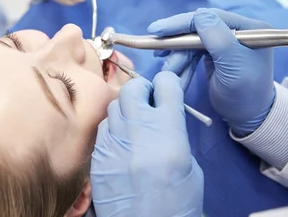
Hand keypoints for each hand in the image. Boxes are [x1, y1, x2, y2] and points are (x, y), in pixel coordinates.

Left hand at [91, 72, 202, 216]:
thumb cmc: (176, 204)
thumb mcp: (188, 165)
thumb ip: (174, 133)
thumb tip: (163, 117)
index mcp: (168, 131)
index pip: (165, 85)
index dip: (168, 83)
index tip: (168, 87)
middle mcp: (138, 130)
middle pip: (133, 88)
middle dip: (143, 90)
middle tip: (149, 101)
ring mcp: (114, 142)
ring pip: (114, 106)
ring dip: (126, 109)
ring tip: (134, 124)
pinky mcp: (98, 156)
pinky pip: (104, 129)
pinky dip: (113, 129)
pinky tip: (121, 143)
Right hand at [148, 8, 274, 136]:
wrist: (249, 118)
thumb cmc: (246, 94)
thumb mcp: (234, 65)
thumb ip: (218, 37)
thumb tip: (199, 14)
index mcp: (249, 28)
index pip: (210, 17)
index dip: (182, 22)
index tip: (157, 30)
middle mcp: (238, 30)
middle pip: (199, 28)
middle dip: (177, 43)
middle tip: (156, 51)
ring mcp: (225, 41)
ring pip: (192, 42)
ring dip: (178, 57)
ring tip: (168, 72)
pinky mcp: (215, 53)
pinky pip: (192, 52)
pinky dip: (182, 62)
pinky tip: (172, 71)